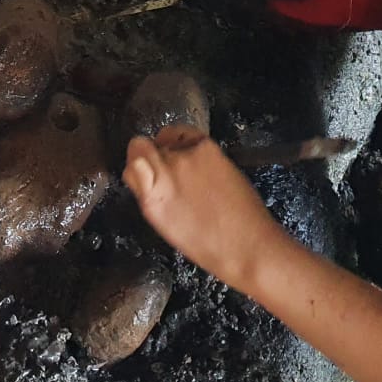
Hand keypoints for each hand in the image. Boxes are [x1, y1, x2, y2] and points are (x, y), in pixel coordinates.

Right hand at [123, 127, 290, 288]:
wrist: (250, 246)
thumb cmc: (208, 246)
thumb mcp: (165, 225)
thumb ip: (149, 195)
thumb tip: (144, 175)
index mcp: (151, 197)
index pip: (131, 163)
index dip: (138, 168)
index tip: (147, 176)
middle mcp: (165, 171)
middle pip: (147, 149)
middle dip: (155, 160)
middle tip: (173, 178)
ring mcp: (187, 156)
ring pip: (166, 140)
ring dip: (172, 150)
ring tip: (191, 171)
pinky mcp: (208, 147)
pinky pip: (186, 135)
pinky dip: (187, 142)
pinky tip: (200, 160)